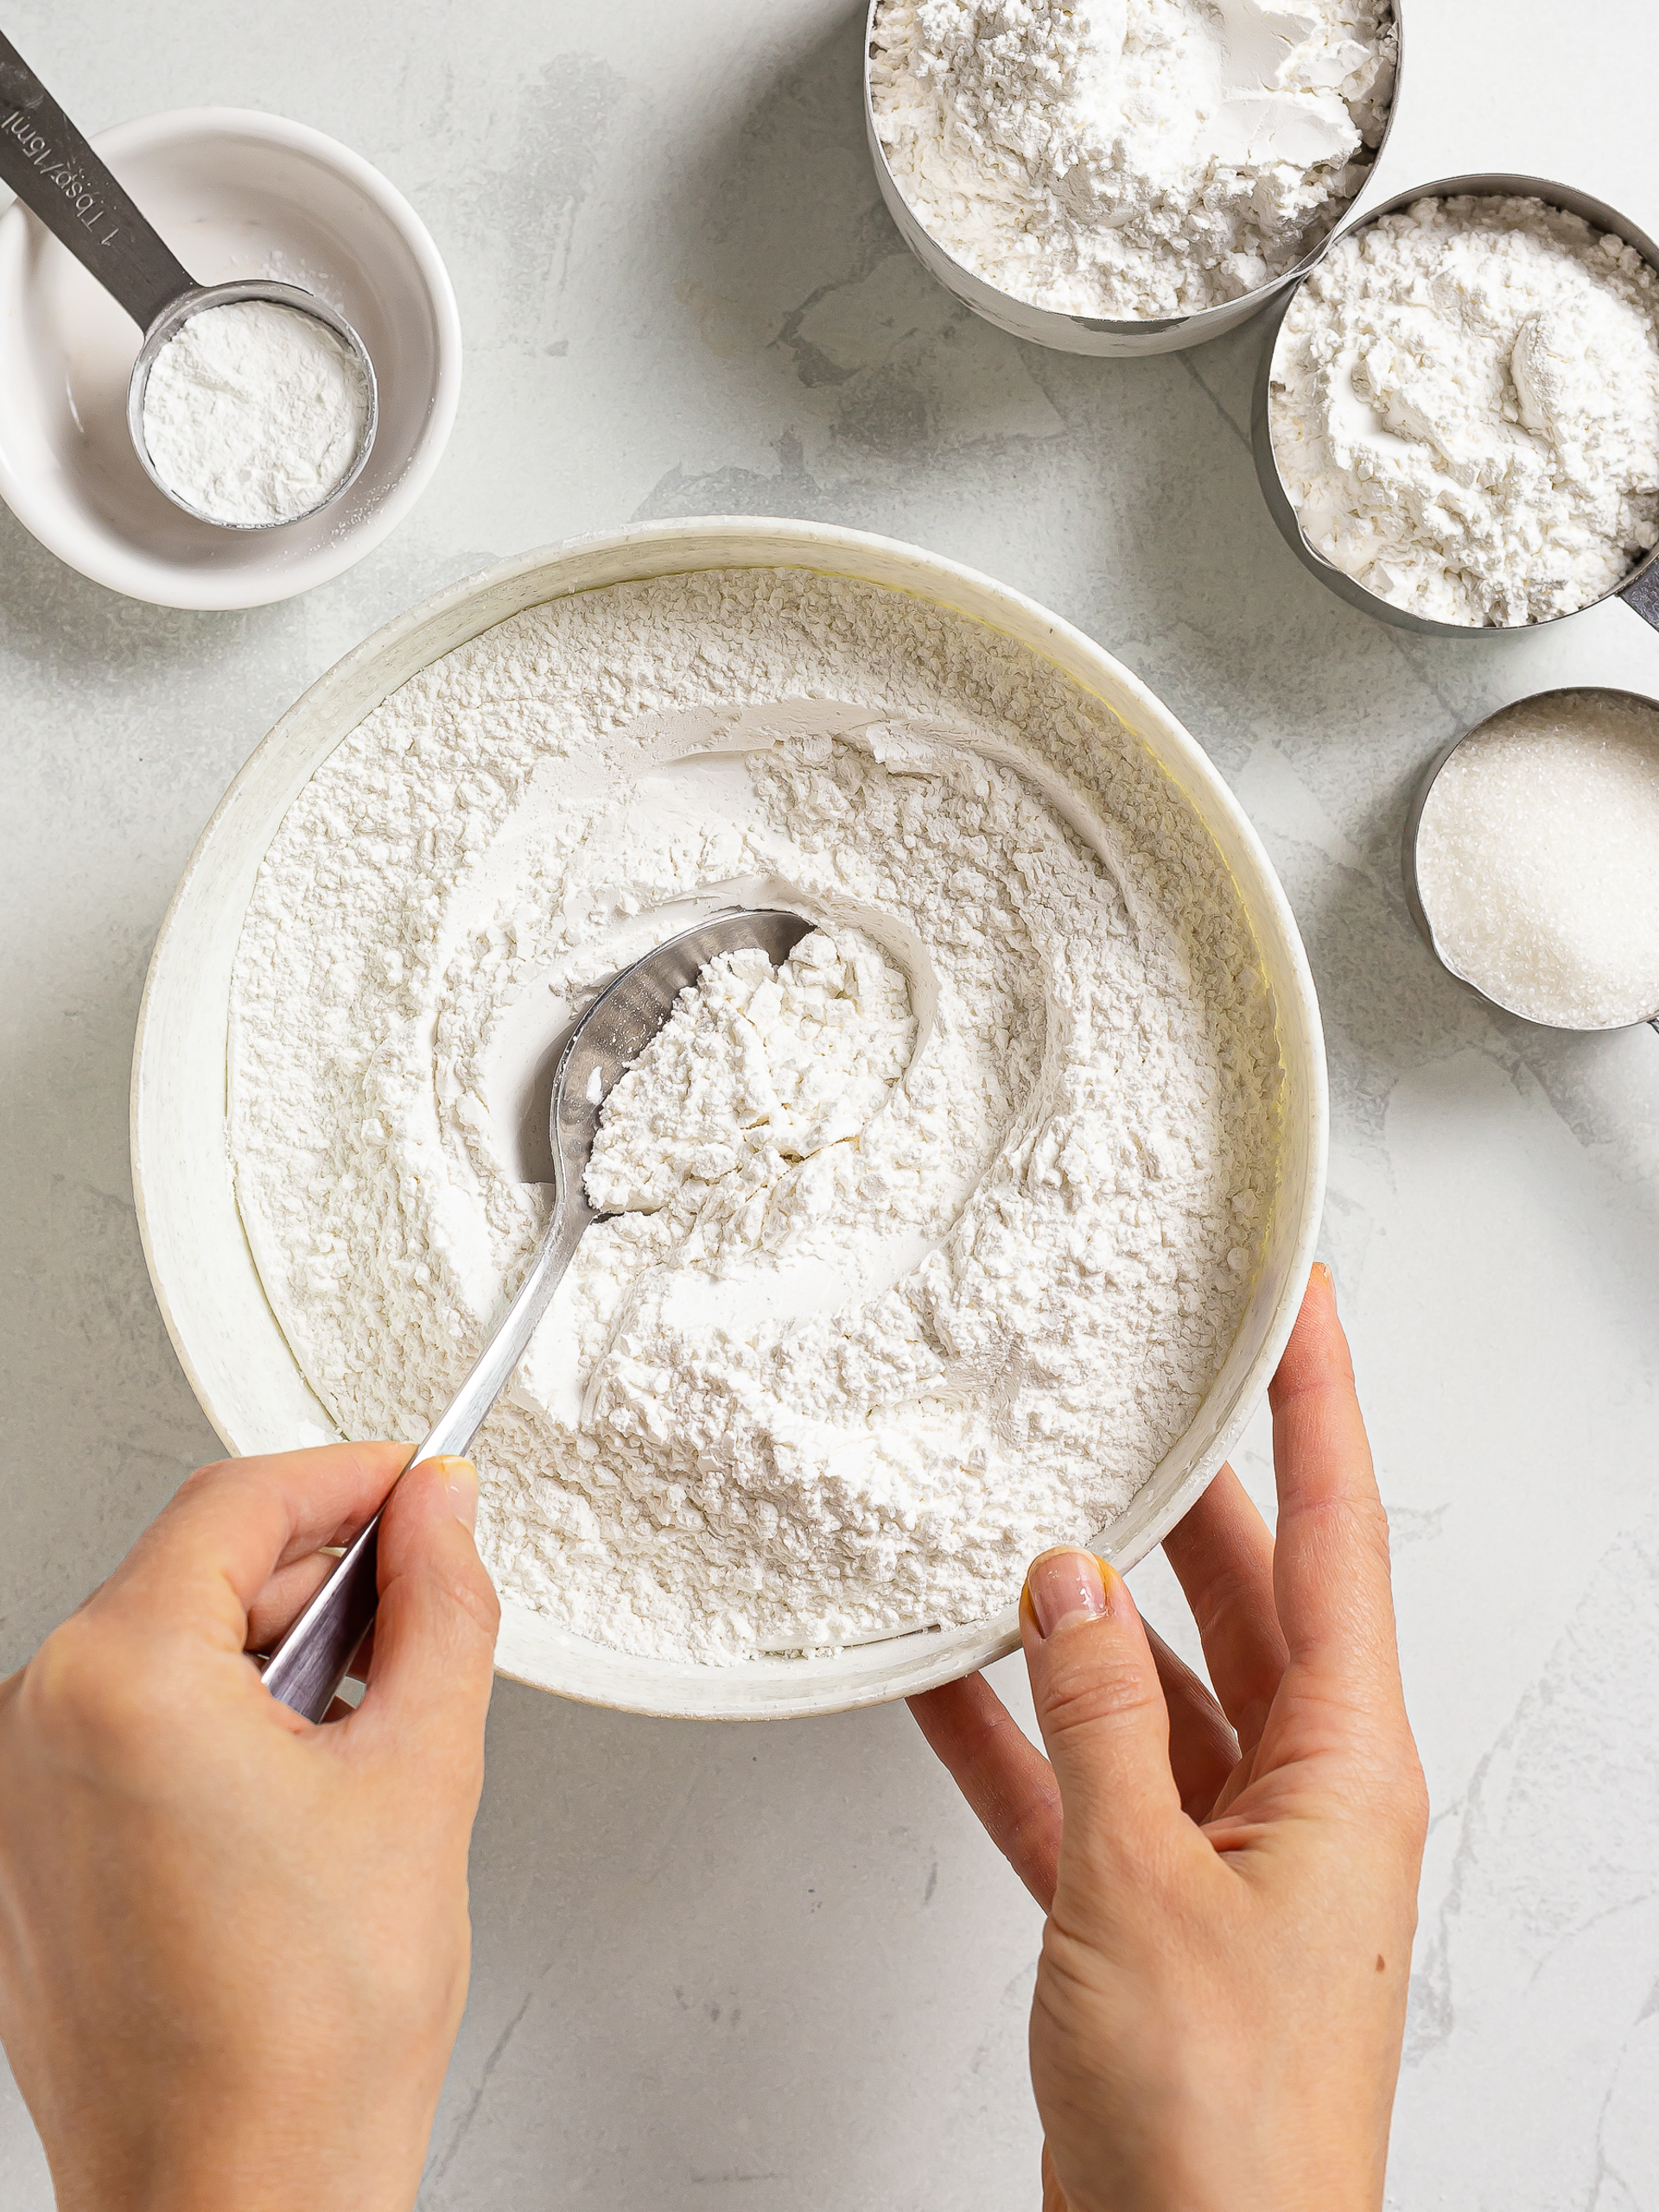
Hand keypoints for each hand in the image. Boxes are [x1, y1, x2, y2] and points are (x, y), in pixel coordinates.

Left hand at [0, 1443, 498, 2211]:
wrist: (241, 2202)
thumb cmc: (309, 2036)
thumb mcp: (422, 1769)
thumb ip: (441, 1603)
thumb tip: (440, 1511)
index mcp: (119, 1679)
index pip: (241, 1501)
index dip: (352, 1475)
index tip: (422, 1481)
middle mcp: (37, 1719)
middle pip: (199, 1571)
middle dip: (323, 1577)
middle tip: (424, 1614)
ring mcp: (16, 1792)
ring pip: (168, 1650)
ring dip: (278, 1657)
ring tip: (368, 1738)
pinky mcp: (27, 1850)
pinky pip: (131, 1729)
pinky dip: (221, 1724)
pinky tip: (302, 1795)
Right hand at [910, 1266, 1426, 2211]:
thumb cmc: (1226, 2126)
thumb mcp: (1142, 1884)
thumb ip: (1097, 1717)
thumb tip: (1069, 1586)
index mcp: (1341, 1768)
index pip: (1336, 1539)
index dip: (1319, 1407)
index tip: (1303, 1306)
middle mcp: (1296, 1794)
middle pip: (1243, 1595)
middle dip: (1184, 1494)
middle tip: (1138, 1390)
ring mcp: (1220, 1851)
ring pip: (1149, 1684)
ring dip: (1081, 1616)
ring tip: (1018, 1519)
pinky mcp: (1146, 1911)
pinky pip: (1076, 1784)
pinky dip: (1013, 1732)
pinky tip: (944, 1676)